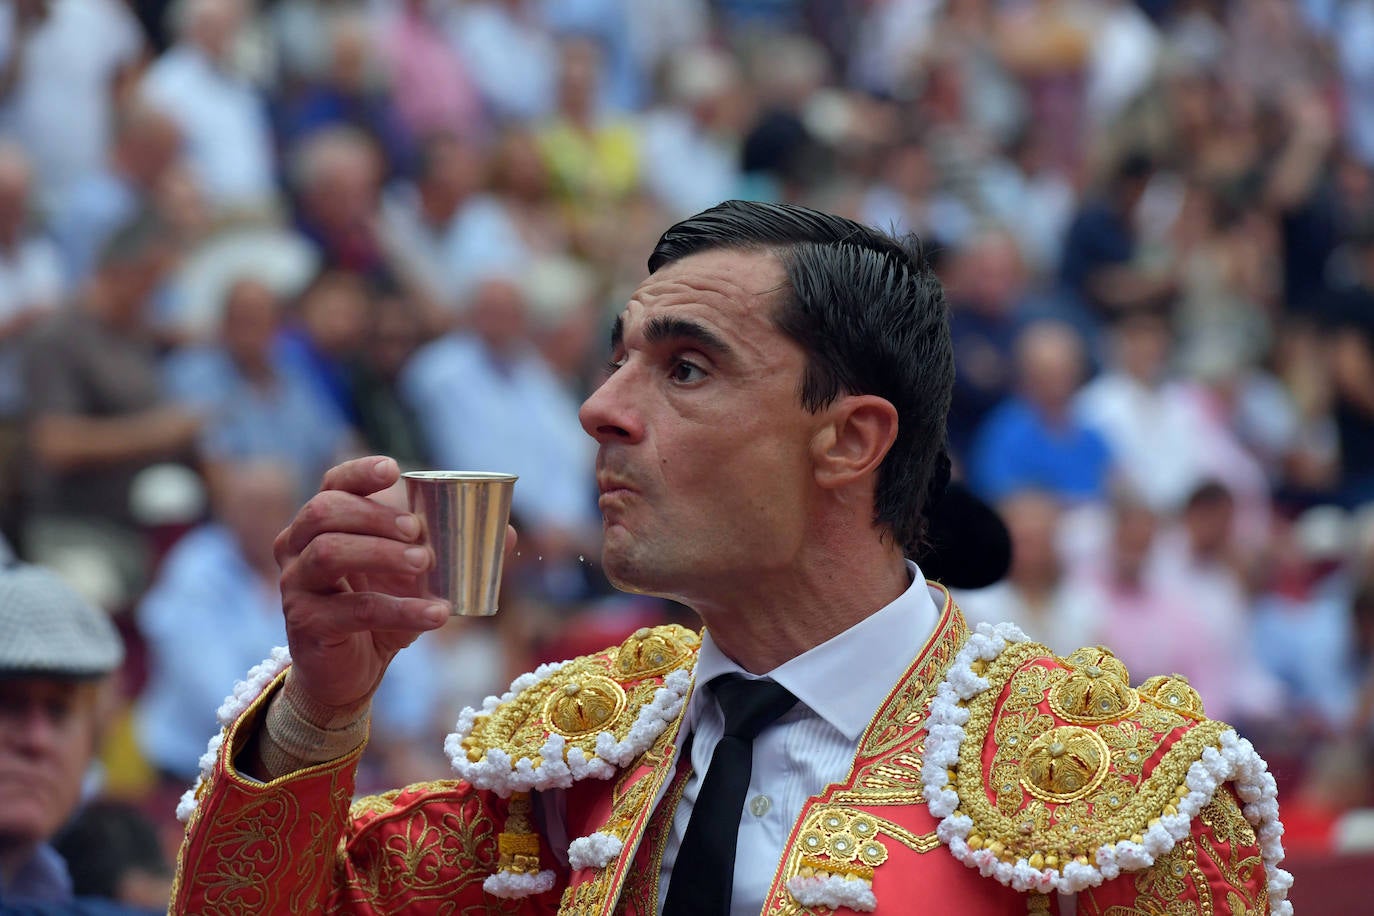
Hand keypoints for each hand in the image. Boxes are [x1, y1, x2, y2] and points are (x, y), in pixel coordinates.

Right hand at [274, 456, 513, 715]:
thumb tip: (508, 534)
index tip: (395, 471)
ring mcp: (295, 585)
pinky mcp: (305, 624)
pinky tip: (437, 614)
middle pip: (326, 512)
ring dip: (382, 553)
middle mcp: (298, 547)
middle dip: (375, 515)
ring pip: (329, 552)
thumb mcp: (418, 579)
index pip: (333, 483)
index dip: (360, 472)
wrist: (351, 673)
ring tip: (425, 562)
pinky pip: (354, 609)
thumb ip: (455, 553)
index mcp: (322, 524)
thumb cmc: (382, 611)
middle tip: (417, 531)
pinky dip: (401, 609)